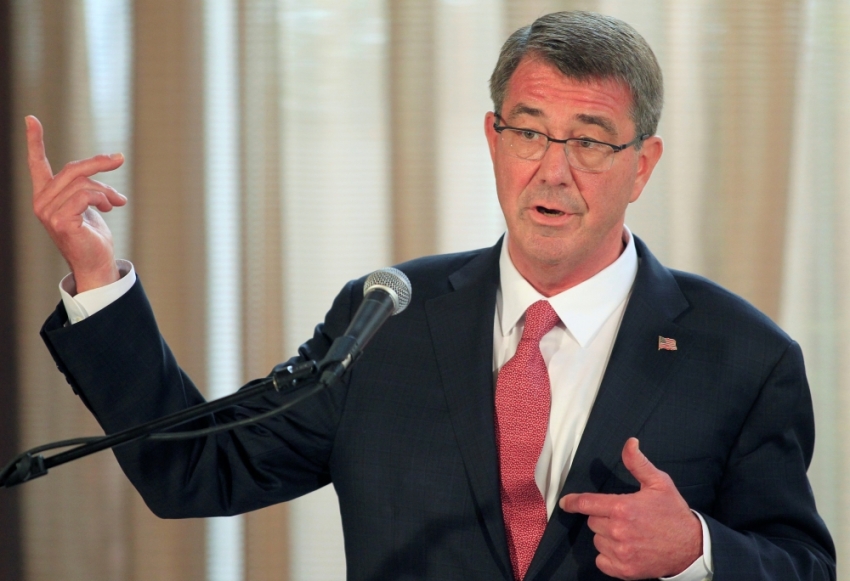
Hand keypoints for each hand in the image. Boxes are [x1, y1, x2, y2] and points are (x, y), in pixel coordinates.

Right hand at [26, 115, 126, 292]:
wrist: (97, 263)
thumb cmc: (93, 236)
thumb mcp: (90, 204)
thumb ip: (89, 185)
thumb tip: (110, 160)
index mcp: (46, 195)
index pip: (36, 164)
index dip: (34, 141)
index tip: (30, 119)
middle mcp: (41, 202)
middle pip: (72, 170)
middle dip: (99, 163)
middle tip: (120, 159)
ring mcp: (48, 212)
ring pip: (83, 183)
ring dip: (106, 190)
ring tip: (117, 202)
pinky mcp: (60, 221)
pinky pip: (85, 196)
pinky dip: (102, 198)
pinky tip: (110, 207)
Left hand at [559, 438, 701, 579]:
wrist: (692, 547)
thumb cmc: (673, 513)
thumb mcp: (659, 483)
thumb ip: (638, 463)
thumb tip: (630, 443)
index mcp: (623, 508)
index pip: (587, 503)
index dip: (573, 502)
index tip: (566, 502)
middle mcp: (618, 531)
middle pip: (592, 521)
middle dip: (602, 517)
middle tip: (623, 517)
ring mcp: (621, 552)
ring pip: (597, 540)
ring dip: (606, 536)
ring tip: (628, 533)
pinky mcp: (624, 570)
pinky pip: (602, 560)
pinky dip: (608, 556)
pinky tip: (624, 548)